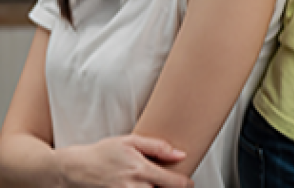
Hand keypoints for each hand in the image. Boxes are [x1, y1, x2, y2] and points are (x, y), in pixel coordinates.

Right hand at [60, 134, 193, 187]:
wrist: (74, 170)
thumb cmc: (102, 153)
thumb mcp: (130, 142)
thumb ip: (157, 147)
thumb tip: (180, 154)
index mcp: (141, 171)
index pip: (175, 184)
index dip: (186, 184)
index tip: (188, 182)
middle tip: (168, 183)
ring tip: (153, 183)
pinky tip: (140, 186)